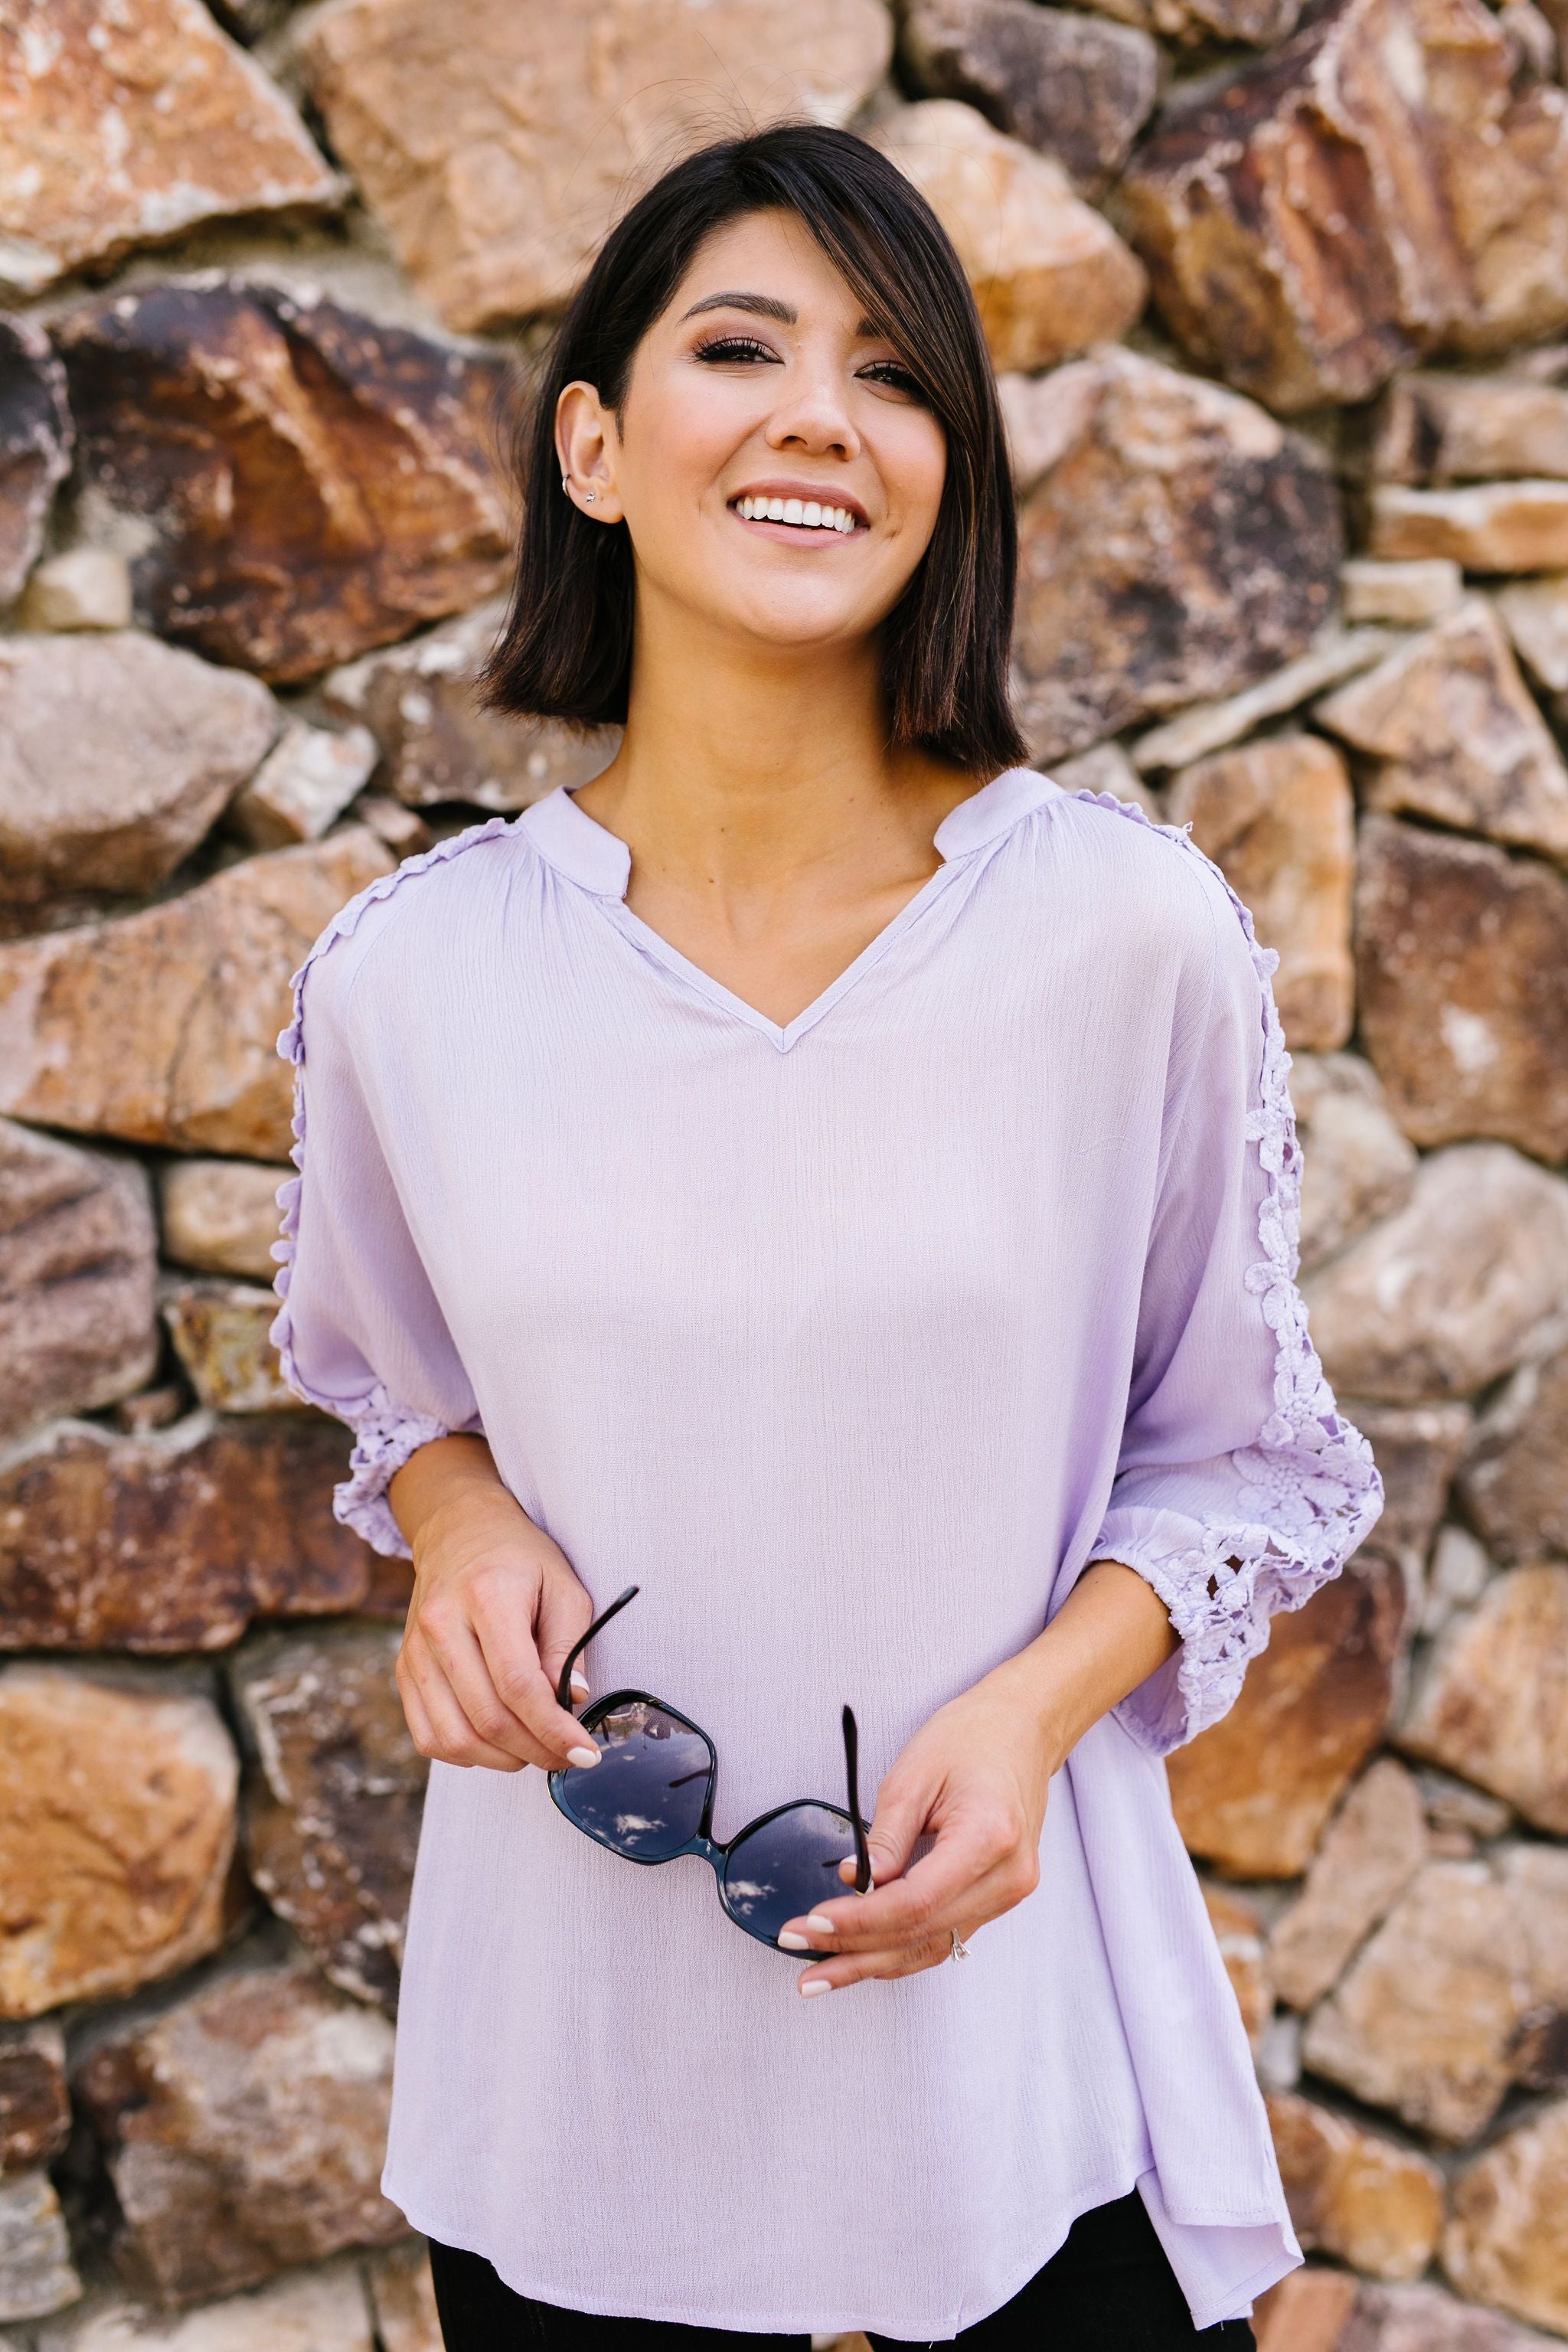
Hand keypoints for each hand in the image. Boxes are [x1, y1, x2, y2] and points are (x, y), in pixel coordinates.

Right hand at [393, 1449, 601, 1773]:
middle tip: (566, 1756)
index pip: (518, 1685)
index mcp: (486, 1596)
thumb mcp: (563, 1587)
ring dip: (502, 1759)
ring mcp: (416, 1650)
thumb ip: (570, 1645)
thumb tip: (573, 1701)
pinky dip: (466, 1753)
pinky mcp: (404, 1669)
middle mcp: (441, 1625)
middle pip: (487, 1717)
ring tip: (534, 1748)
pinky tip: (496, 1743)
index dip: (553, 1729)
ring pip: (455, 1737)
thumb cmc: (520, 1559)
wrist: (459, 1529)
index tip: (584, 1754)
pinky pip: (428, 1736)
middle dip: (535, 1751)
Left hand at [779, 1657, 1060, 1991]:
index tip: (813, 1922)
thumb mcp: (914, 1773)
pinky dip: (900, 1948)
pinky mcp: (998, 1896)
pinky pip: (944, 1935)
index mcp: (989, 1837)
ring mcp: (1008, 1892)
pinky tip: (861, 1956)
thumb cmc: (970, 1738)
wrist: (1023, 1730)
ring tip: (820, 1975)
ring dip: (873, 1963)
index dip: (860, 1920)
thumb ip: (885, 1836)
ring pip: (933, 1947)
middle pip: (922, 1935)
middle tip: (799, 1953)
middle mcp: (1007, 1876)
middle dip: (855, 1950)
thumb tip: (854, 1884)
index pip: (917, 1902)